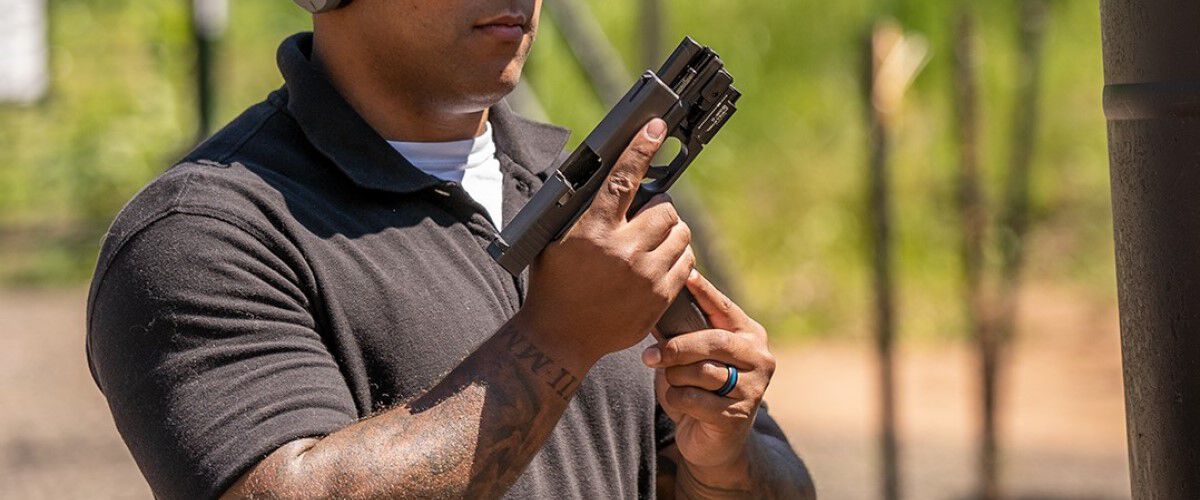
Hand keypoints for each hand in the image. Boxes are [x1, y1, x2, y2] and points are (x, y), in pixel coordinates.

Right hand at [519, 118, 694, 369]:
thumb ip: (582, 211)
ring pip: (681, 236)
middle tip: (645, 217)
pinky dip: (678, 258)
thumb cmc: (553, 284)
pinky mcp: (659, 299)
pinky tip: (659, 263)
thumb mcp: (556, 240)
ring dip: (670, 233)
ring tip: (651, 242)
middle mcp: (623, 251)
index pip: (624, 178)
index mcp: (593, 231)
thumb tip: (605, 177)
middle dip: (659, 208)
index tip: (655, 126)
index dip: (641, 148)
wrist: (559, 338)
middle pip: (666, 209)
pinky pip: (687, 265)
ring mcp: (645, 277)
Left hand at [642, 271, 775, 481]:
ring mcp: (754, 388)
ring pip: (702, 371)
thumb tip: (650, 305)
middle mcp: (759, 358)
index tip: (685, 273)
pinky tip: (681, 405)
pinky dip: (678, 400)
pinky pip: (695, 399)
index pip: (723, 308)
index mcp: (749, 335)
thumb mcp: (690, 358)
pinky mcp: (739, 415)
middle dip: (676, 348)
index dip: (703, 291)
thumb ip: (680, 333)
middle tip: (649, 357)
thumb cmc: (699, 391)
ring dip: (675, 378)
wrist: (714, 443)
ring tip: (672, 383)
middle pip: (713, 341)